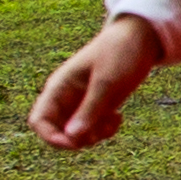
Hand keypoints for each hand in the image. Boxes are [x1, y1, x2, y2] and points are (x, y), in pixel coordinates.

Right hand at [30, 16, 160, 151]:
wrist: (142, 36)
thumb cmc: (121, 53)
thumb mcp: (108, 82)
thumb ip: (90, 109)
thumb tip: (72, 138)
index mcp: (59, 87)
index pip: (38, 121)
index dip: (51, 137)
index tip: (75, 143)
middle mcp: (66, 96)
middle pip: (56, 131)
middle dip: (75, 139)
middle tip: (99, 132)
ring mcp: (81, 101)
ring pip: (75, 132)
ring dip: (92, 136)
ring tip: (113, 121)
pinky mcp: (97, 104)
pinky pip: (92, 127)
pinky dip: (103, 129)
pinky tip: (118, 117)